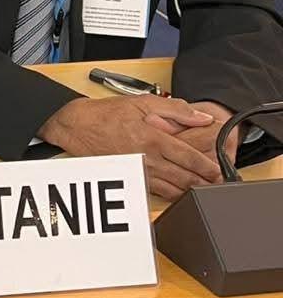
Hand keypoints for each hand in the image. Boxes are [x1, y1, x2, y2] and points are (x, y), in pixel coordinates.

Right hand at [38, 96, 222, 199]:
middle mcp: (148, 159)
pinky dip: (174, 195)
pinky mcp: (132, 179)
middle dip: (205, 182)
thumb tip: (201, 117)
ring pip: (175, 190)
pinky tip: (181, 192)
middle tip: (218, 182)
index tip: (219, 168)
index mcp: (154, 138)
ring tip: (205, 189)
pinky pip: (159, 193)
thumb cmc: (107, 114)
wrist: (78, 127)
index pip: (190, 157)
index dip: (209, 165)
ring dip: (192, 191)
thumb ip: (175, 109)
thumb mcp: (142, 102)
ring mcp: (140, 172)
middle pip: (186, 178)